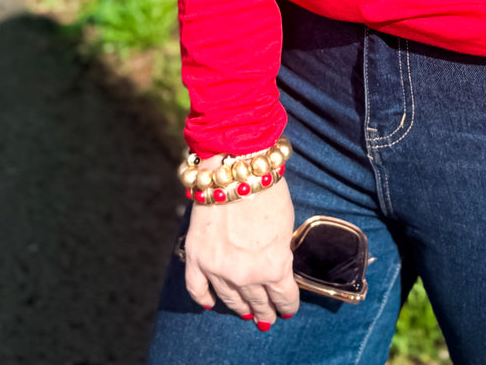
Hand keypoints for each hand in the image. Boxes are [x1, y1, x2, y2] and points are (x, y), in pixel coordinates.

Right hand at [183, 174, 298, 328]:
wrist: (236, 167)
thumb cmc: (268, 189)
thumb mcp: (286, 225)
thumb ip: (280, 251)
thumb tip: (275, 265)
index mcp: (274, 267)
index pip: (284, 297)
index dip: (288, 304)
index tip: (288, 308)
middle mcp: (245, 275)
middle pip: (257, 301)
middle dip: (265, 310)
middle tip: (268, 318)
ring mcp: (218, 269)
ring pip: (230, 299)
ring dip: (240, 307)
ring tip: (246, 313)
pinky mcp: (197, 257)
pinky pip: (197, 288)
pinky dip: (203, 297)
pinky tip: (210, 303)